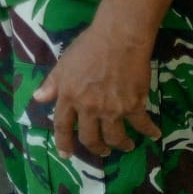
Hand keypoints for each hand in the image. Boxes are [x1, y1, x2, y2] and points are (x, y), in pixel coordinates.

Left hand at [33, 23, 160, 159]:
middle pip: (90, 139)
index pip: (62, 125)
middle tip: (102, 150)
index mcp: (69, 96)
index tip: (66, 155)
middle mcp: (89, 107)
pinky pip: (142, 125)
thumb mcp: (63, 64)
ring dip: (120, 145)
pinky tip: (154, 134)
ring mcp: (112, 108)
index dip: (63, 143)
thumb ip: (51, 84)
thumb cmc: (88, 47)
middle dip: (96, 149)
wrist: (118, 38)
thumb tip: (38, 99)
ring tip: (125, 146)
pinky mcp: (134, 105)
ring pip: (115, 138)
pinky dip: (149, 131)